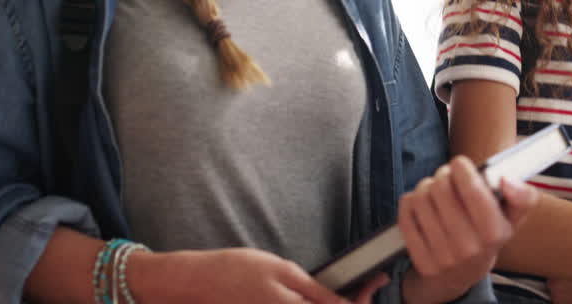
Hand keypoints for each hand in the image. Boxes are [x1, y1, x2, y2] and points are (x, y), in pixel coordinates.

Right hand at [128, 247, 386, 303]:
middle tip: (364, 285)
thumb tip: (348, 303)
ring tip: (344, 293)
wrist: (195, 285)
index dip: (364, 301)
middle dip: (352, 303)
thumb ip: (316, 292)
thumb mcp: (282, 271)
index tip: (376, 282)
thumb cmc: (236, 271)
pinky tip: (316, 300)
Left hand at [399, 156, 538, 303]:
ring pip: (421, 197)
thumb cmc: (488, 235)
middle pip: (441, 188)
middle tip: (447, 178)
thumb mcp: (512, 218)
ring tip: (435, 193)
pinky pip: (405, 210)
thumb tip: (508, 180)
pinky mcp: (419, 257)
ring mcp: (441, 256)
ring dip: (426, 187)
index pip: (471, 189)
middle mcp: (468, 248)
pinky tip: (423, 207)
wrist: (462, 274)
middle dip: (443, 175)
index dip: (461, 168)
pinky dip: (411, 201)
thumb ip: (523, 197)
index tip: (461, 165)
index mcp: (494, 233)